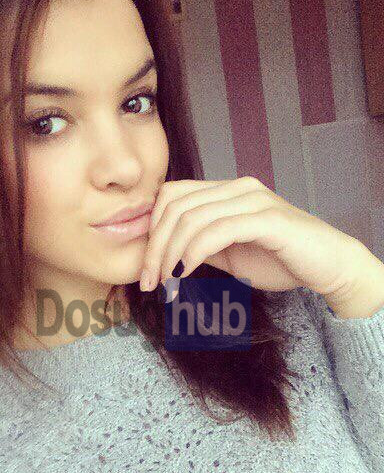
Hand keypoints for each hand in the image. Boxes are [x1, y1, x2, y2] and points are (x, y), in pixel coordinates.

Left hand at [139, 177, 383, 316]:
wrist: (327, 266)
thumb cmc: (279, 259)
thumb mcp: (227, 253)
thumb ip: (198, 245)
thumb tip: (162, 253)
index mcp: (225, 191)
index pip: (171, 196)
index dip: (151, 229)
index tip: (145, 268)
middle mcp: (237, 188)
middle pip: (175, 207)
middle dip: (154, 247)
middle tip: (149, 282)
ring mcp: (253, 200)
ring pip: (192, 218)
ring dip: (170, 255)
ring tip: (166, 284)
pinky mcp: (268, 218)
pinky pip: (218, 230)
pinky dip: (193, 253)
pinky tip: (185, 274)